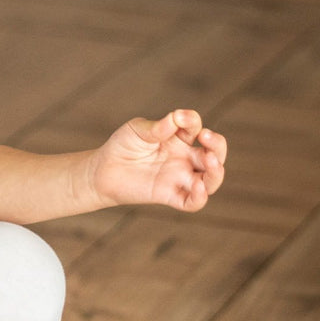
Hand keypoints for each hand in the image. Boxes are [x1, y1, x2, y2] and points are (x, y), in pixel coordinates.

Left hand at [90, 109, 225, 211]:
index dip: (192, 121)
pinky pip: (192, 202)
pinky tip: (198, 187)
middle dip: (217, 145)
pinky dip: (200, 198)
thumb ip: (159, 127)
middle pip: (214, 153)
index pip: (196, 127)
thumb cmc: (122, 146)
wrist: (102, 170)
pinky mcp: (169, 195)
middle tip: (206, 137)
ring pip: (210, 179)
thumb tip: (177, 117)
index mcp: (179, 138)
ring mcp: (179, 177)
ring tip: (210, 161)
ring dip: (216, 171)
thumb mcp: (138, 130)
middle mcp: (184, 158)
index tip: (179, 117)